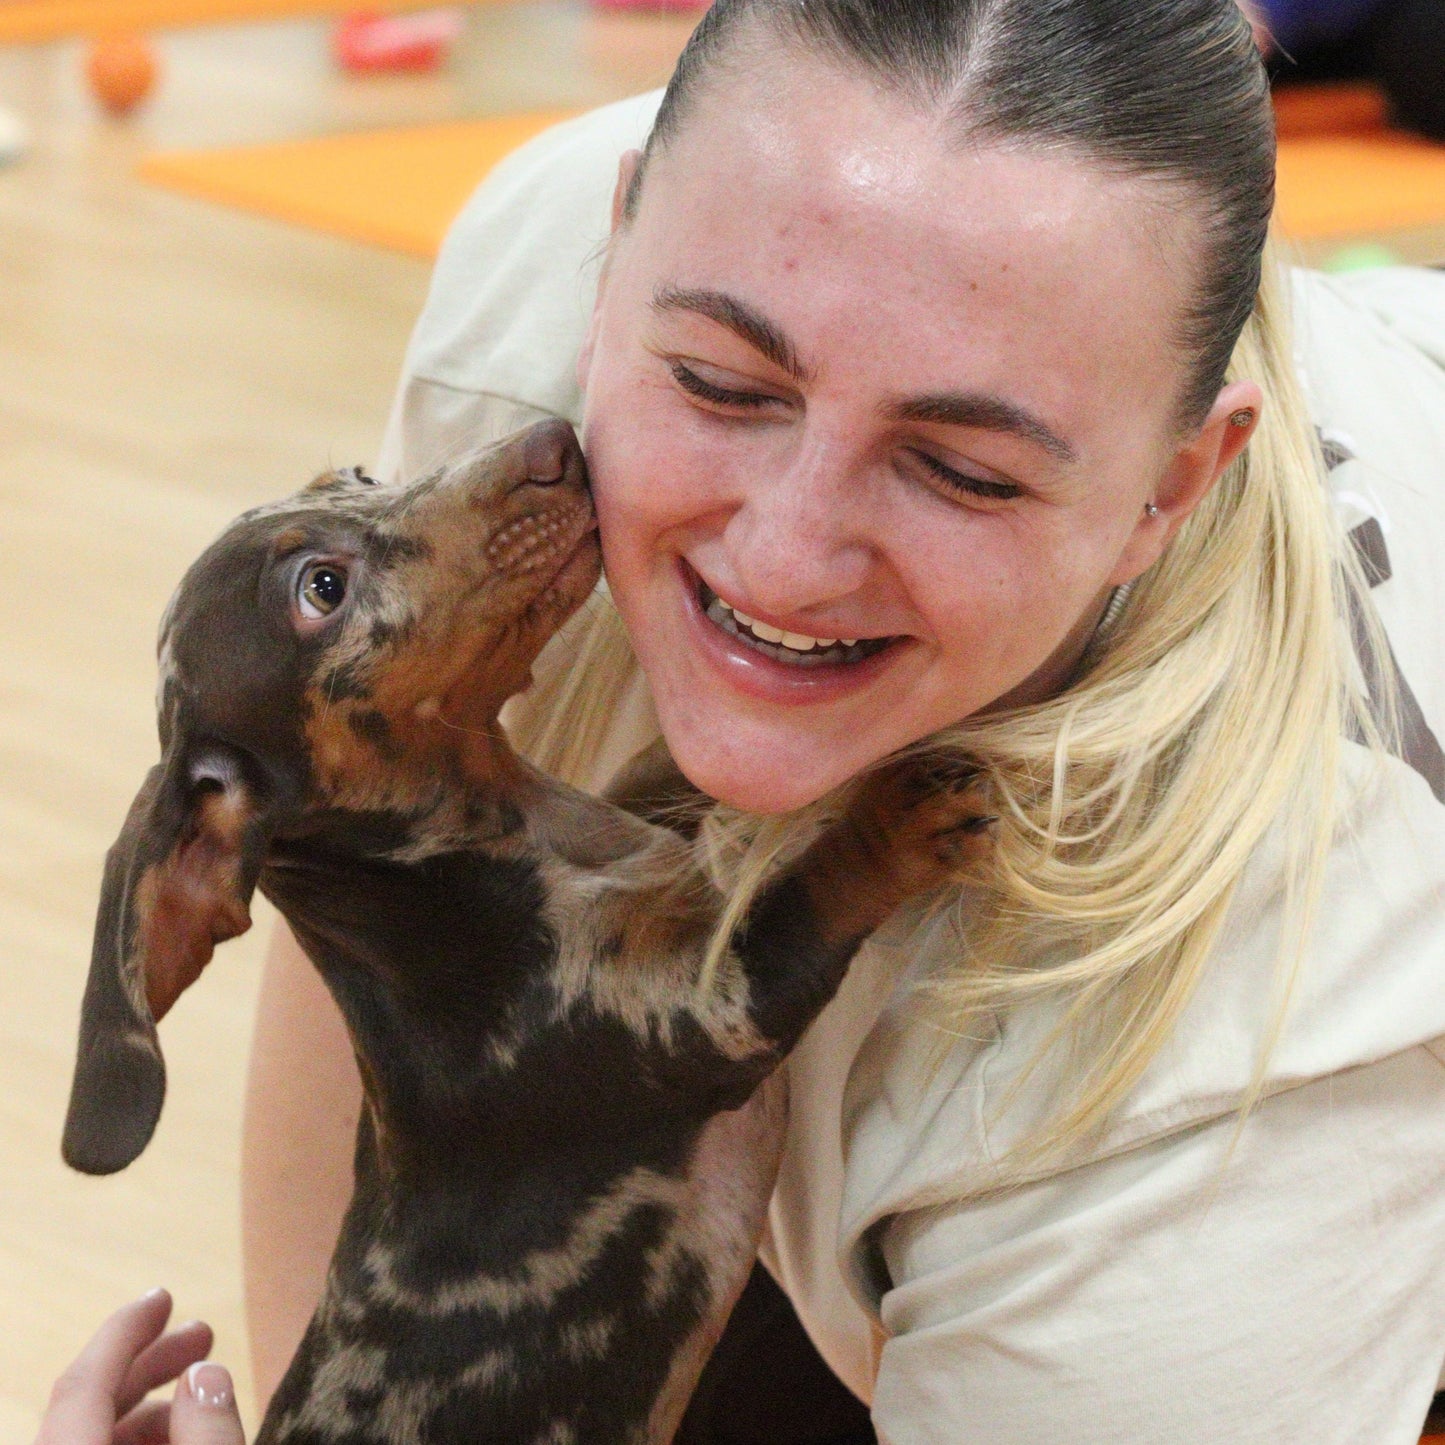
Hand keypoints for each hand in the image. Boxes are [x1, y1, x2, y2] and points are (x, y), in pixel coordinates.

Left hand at [36, 1289, 244, 1444]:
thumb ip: (209, 1433)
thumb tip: (205, 1374)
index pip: (81, 1386)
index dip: (122, 1333)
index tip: (162, 1297)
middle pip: (84, 1406)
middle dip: (147, 1364)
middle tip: (200, 1337)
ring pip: (91, 1435)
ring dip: (149, 1406)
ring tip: (204, 1396)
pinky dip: (137, 1439)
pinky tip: (182, 1435)